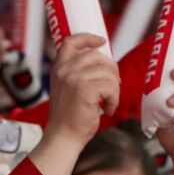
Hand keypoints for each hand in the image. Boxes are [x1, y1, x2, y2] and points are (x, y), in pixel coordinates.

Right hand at [43, 33, 119, 147]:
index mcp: (59, 68)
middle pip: (97, 56)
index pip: (71, 42)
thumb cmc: (69, 117)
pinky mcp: (85, 90)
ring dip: (114, 89)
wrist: (63, 137)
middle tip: (112, 88)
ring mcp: (74, 79)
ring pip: (108, 73)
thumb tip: (105, 63)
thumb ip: (78, 73)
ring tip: (108, 103)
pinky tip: (108, 110)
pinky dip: (114, 100)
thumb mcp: (68, 89)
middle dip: (111, 70)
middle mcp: (65, 70)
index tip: (101, 41)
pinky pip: (111, 87)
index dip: (88, 38)